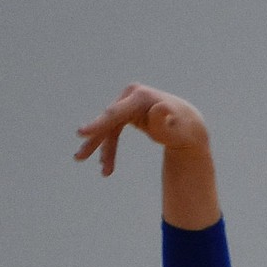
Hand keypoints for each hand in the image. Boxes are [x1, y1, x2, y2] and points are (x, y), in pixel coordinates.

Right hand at [74, 84, 208, 175]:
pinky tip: (107, 166)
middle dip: (95, 141)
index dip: (99, 124)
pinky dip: (110, 148)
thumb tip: (159, 109)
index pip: (116, 113)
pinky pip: (113, 131)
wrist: (187, 127)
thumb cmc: (183, 130)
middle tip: (79, 158)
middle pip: (109, 120)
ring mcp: (128, 103)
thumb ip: (165, 123)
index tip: (82, 133)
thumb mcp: (176, 131)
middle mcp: (132, 95)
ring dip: (102, 150)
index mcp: (141, 97)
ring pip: (109, 128)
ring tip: (103, 171)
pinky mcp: (127, 113)